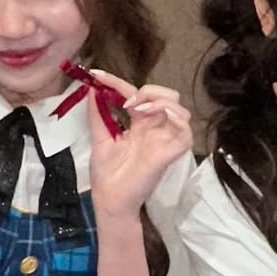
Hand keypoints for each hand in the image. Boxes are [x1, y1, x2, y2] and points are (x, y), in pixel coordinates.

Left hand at [86, 69, 192, 220]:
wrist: (110, 200)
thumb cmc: (107, 174)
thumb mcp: (99, 138)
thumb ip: (97, 114)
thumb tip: (90, 88)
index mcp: (139, 124)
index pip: (137, 95)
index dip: (118, 82)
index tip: (96, 75)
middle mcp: (155, 129)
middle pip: (168, 96)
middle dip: (150, 90)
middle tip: (128, 101)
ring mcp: (164, 140)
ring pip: (180, 109)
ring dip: (160, 102)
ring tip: (138, 110)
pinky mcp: (170, 153)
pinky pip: (185, 132)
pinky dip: (176, 119)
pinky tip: (159, 117)